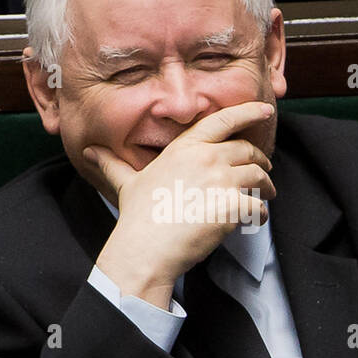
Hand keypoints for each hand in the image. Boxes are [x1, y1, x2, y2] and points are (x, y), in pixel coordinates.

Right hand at [86, 102, 276, 308]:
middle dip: (260, 160)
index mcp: (184, 148)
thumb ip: (113, 164)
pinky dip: (262, 213)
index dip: (247, 112)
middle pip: (247, 150)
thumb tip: (90, 152)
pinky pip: (259, 205)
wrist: (146, 249)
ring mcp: (220, 181)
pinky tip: (258, 219)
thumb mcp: (127, 184)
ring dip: (266, 186)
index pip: (222, 121)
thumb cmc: (137, 217)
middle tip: (264, 170)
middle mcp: (205, 158)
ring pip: (258, 176)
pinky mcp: (232, 206)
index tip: (263, 109)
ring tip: (266, 195)